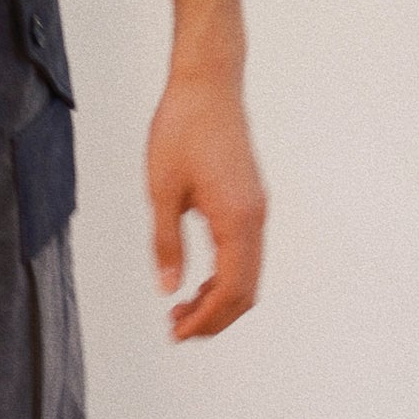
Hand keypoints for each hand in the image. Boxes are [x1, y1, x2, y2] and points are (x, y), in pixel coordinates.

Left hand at [146, 57, 266, 340]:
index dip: (204, 319)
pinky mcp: (250, 201)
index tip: (176, 333)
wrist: (208, 84)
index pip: (230, 291)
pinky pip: (246, 254)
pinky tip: (197, 281)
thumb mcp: (162, 191)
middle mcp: (255, 219)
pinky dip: (226, 277)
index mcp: (237, 221)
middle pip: (246, 291)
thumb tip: (169, 289)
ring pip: (249, 274)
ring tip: (180, 310)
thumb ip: (166, 244)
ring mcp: (256, 210)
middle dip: (214, 318)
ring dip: (219, 299)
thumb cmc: (182, 130)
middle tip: (176, 330)